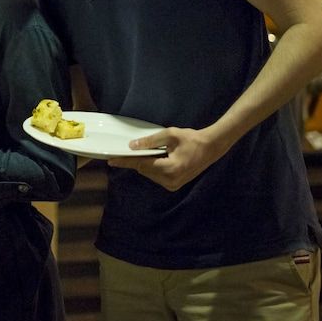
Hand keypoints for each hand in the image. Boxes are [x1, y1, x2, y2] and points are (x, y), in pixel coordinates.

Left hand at [106, 126, 227, 190]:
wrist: (211, 148)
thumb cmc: (191, 139)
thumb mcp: (170, 135)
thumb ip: (150, 141)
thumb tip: (132, 146)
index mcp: (169, 169)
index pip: (141, 165)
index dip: (125, 162)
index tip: (111, 160)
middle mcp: (170, 181)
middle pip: (144, 170)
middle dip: (137, 160)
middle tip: (131, 149)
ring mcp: (173, 185)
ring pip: (150, 174)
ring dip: (146, 164)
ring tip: (151, 152)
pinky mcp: (175, 185)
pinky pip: (157, 176)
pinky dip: (153, 167)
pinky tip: (156, 158)